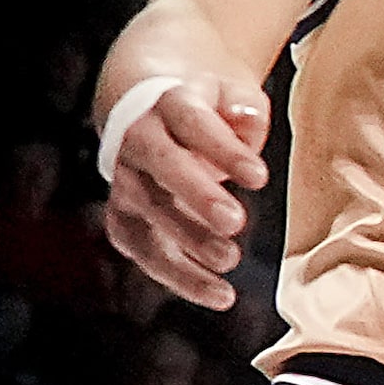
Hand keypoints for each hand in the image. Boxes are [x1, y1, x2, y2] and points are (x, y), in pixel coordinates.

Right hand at [101, 76, 268, 309]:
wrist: (148, 115)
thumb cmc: (207, 108)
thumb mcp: (231, 91)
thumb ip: (245, 107)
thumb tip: (246, 120)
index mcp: (170, 103)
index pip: (195, 125)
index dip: (225, 152)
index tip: (260, 178)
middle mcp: (139, 141)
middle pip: (165, 168)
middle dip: (198, 197)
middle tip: (235, 222)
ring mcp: (125, 182)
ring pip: (148, 216)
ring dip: (188, 244)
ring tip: (230, 262)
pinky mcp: (122, 219)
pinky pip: (146, 252)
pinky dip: (180, 277)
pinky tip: (217, 293)